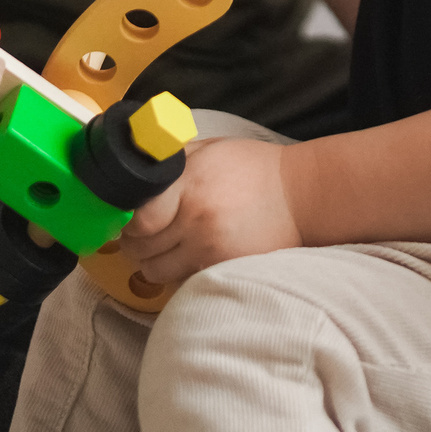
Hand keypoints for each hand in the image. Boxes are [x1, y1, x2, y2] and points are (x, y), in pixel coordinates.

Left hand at [114, 138, 301, 287]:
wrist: (301, 195)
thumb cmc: (253, 169)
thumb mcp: (208, 150)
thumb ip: (170, 163)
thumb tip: (133, 171)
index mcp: (190, 183)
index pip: (137, 219)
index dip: (129, 222)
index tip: (133, 219)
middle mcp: (196, 219)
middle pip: (139, 249)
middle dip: (136, 243)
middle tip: (147, 235)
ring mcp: (209, 248)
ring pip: (154, 271)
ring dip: (153, 262)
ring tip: (166, 248)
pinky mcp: (222, 268)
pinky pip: (181, 281)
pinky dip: (178, 272)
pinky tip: (189, 256)